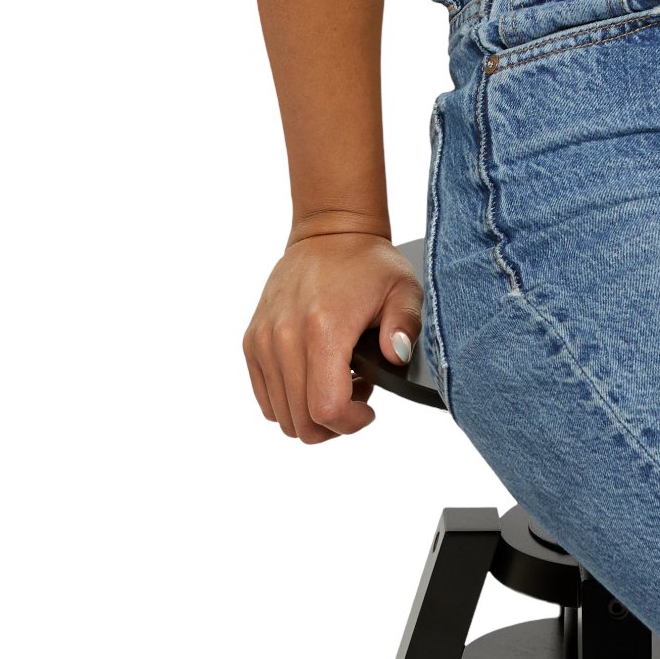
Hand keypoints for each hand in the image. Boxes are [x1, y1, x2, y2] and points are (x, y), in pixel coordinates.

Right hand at [242, 226, 423, 443]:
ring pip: (281, 414)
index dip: (351, 423)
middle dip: (334, 425)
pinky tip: (315, 377)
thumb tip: (396, 356)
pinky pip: (265, 398)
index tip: (369, 410)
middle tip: (356, 397)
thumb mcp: (403, 288)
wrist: (330, 233)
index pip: (326, 408)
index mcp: (324, 327)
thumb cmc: (368, 263)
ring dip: (311, 413)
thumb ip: (406, 326)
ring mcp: (265, 339)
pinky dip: (289, 401)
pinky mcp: (253, 340)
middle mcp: (286, 336)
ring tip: (338, 383)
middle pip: (301, 420)